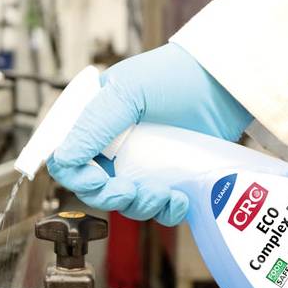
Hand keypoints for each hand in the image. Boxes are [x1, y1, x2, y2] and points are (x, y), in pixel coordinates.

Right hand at [46, 42, 253, 225]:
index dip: (76, 177)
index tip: (96, 180)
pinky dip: (166, 212)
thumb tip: (63, 158)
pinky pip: (159, 209)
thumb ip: (93, 125)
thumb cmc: (175, 75)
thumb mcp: (127, 92)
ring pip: (126, 204)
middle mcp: (114, 148)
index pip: (68, 161)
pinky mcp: (170, 178)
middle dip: (109, 197)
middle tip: (128, 190)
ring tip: (162, 192)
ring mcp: (142, 165)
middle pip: (94, 190)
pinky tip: (179, 199)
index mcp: (95, 125)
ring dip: (140, 206)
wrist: (224, 83)